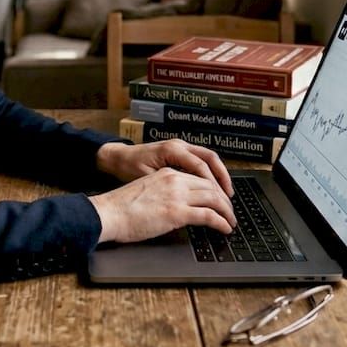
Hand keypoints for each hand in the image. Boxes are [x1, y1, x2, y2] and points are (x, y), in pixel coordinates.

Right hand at [88, 167, 236, 243]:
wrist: (109, 213)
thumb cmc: (121, 208)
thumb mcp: (146, 192)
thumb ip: (164, 194)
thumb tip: (176, 209)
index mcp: (167, 173)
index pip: (199, 177)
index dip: (214, 189)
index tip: (219, 199)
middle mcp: (175, 180)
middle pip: (211, 186)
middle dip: (224, 200)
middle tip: (230, 211)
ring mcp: (177, 195)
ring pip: (214, 198)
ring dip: (227, 211)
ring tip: (231, 221)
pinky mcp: (177, 212)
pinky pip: (209, 216)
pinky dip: (221, 222)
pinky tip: (225, 228)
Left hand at [96, 140, 233, 196]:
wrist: (117, 157)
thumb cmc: (128, 168)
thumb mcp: (147, 178)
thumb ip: (168, 186)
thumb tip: (189, 200)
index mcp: (172, 149)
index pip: (201, 166)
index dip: (213, 185)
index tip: (221, 201)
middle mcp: (180, 145)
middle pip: (210, 159)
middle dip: (223, 179)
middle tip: (229, 198)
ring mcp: (181, 147)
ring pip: (208, 158)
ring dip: (219, 176)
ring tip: (226, 194)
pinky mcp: (179, 153)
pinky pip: (200, 161)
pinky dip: (210, 174)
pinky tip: (213, 188)